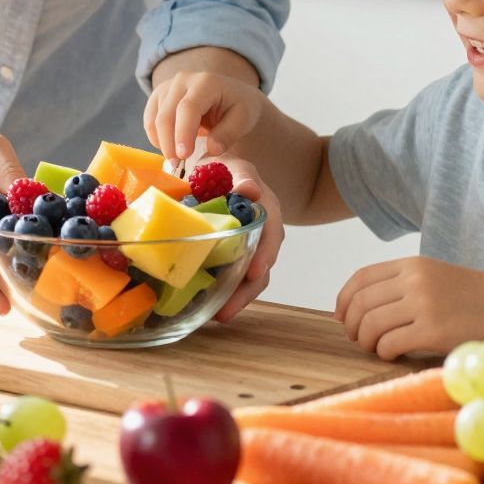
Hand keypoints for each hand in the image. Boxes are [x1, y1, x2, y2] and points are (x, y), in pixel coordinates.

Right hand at [143, 70, 266, 163]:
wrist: (229, 93)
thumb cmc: (238, 106)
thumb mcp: (244, 118)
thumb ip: (229, 133)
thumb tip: (212, 149)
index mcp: (206, 82)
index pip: (188, 108)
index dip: (183, 133)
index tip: (184, 156)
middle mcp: (183, 80)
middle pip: (167, 115)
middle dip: (169, 143)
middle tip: (177, 166)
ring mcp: (167, 86)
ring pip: (155, 119)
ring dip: (163, 143)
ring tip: (176, 160)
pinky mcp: (158, 95)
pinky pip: (149, 120)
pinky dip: (156, 137)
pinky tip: (169, 147)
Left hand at [212, 156, 281, 322]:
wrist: (215, 173)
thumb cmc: (224, 169)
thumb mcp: (232, 167)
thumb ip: (242, 178)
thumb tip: (250, 190)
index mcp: (266, 210)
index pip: (273, 234)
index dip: (265, 254)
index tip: (254, 272)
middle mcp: (264, 233)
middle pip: (263, 265)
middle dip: (247, 290)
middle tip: (227, 310)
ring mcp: (252, 248)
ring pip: (252, 278)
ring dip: (237, 298)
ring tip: (218, 316)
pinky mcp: (237, 258)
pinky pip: (237, 279)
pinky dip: (227, 293)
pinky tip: (210, 307)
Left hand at [333, 257, 483, 358]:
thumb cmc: (472, 298)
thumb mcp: (435, 277)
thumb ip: (403, 285)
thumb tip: (359, 307)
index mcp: (413, 264)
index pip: (361, 278)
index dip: (343, 299)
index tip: (341, 316)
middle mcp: (415, 280)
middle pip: (360, 303)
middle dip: (351, 325)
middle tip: (358, 339)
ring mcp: (424, 303)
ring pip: (370, 324)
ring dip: (366, 341)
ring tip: (376, 348)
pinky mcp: (432, 330)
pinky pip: (389, 343)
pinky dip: (384, 352)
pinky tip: (393, 354)